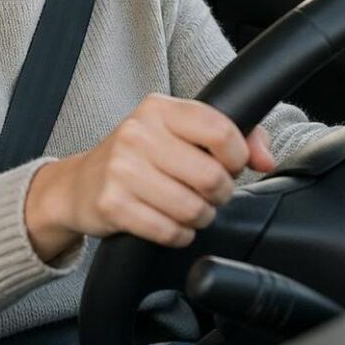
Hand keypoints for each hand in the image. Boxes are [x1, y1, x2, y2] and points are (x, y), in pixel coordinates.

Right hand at [25, 93, 272, 260]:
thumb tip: (266, 159)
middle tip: (207, 194)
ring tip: (187, 209)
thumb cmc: (139, 158)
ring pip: (193, 209)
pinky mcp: (113, 204)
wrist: (78, 185)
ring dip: (200, 218)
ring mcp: (122, 169)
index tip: (228, 165)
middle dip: (219, 194)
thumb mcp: (178, 133)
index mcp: (158, 109)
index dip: (237, 157)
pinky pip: (170, 232)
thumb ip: (233, 136)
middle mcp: (137, 133)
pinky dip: (179, 235)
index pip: (221, 130)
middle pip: (212, 177)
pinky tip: (168, 223)